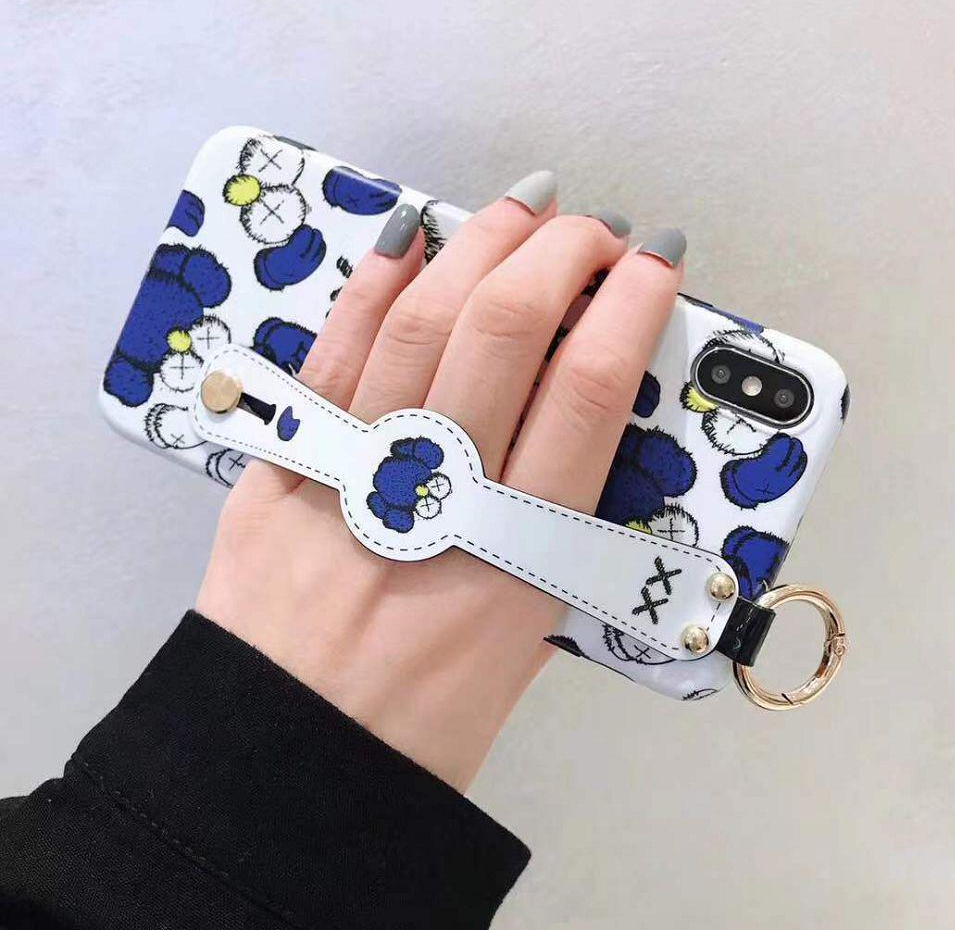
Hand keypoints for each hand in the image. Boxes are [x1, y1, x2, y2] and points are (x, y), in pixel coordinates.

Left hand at [197, 175, 684, 789]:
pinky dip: (371, 289)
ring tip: (521, 209)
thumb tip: (577, 422)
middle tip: (592, 230)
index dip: (632, 305)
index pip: (591, 393)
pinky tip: (407, 238)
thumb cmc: (422, 724)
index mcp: (519, 562)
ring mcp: (349, 478)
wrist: (287, 764)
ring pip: (421, 324)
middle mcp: (437, 504)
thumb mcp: (526, 639)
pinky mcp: (280, 471)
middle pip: (507, 334)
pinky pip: (330, 358)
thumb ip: (554, 531)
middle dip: (560, 255)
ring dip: (478, 246)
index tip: (656, 262)